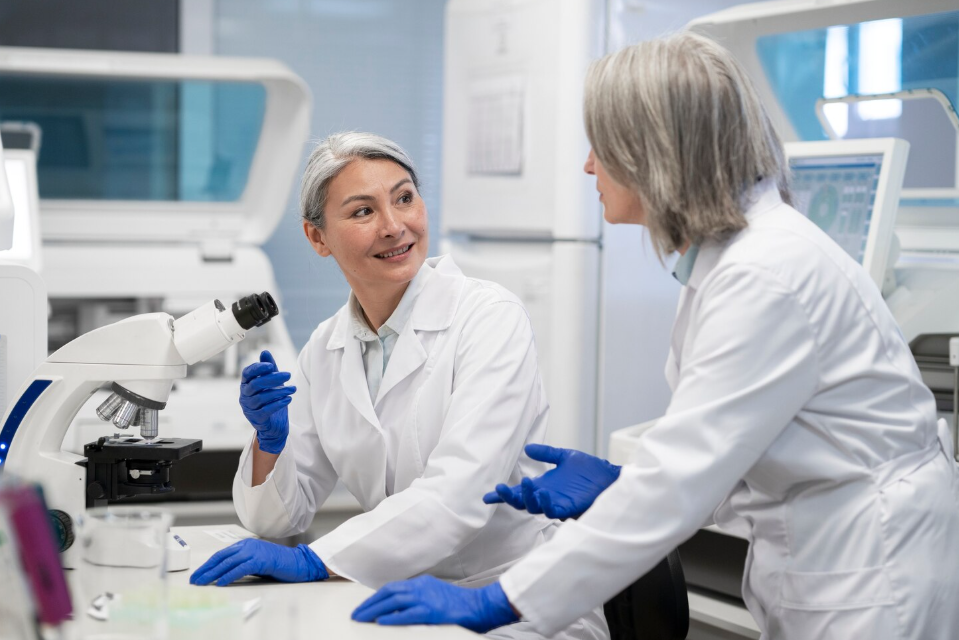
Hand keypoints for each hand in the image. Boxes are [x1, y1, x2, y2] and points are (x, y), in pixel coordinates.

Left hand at [190, 539, 327, 585]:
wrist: (298, 562)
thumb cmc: (278, 564)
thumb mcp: (256, 562)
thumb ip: (241, 564)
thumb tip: (224, 575)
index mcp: (245, 544)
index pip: (221, 554)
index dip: (208, 564)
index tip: (198, 574)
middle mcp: (247, 545)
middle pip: (221, 557)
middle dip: (206, 569)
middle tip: (195, 579)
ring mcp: (254, 551)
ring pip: (227, 563)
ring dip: (213, 574)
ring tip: (203, 582)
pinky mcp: (260, 560)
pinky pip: (240, 569)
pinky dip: (228, 576)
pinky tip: (220, 583)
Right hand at [240, 350, 294, 453]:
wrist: (274, 424)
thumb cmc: (271, 399)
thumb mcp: (272, 382)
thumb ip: (269, 368)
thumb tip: (265, 352)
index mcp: (247, 383)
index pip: (247, 373)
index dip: (258, 368)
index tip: (271, 365)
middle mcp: (245, 395)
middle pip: (255, 384)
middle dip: (272, 378)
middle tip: (288, 375)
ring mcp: (249, 408)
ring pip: (261, 397)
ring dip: (279, 391)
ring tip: (292, 389)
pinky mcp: (256, 418)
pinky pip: (266, 410)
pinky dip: (278, 403)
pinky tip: (288, 399)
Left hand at [352, 576, 517, 632]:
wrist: (481, 605)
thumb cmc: (462, 604)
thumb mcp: (437, 595)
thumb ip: (421, 598)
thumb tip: (403, 609)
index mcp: (423, 583)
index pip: (393, 587)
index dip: (377, 597)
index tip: (366, 606)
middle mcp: (421, 587)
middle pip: (389, 592)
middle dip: (370, 603)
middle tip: (356, 614)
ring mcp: (426, 598)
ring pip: (393, 601)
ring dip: (374, 610)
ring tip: (361, 618)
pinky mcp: (431, 611)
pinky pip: (406, 614)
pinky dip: (392, 618)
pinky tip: (381, 622)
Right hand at [483, 444, 620, 519]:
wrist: (610, 477)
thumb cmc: (590, 470)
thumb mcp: (565, 457)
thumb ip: (547, 454)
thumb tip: (528, 448)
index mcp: (543, 487)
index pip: (519, 492)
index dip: (503, 495)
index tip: (486, 496)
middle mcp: (547, 498)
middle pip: (522, 503)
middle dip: (509, 497)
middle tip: (499, 488)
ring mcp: (557, 504)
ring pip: (535, 508)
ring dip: (527, 497)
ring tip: (526, 483)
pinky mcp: (570, 508)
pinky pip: (553, 511)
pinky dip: (545, 504)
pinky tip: (543, 493)